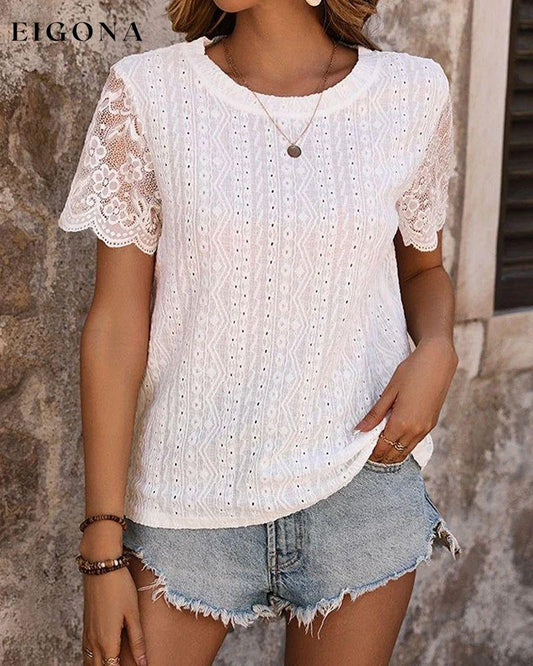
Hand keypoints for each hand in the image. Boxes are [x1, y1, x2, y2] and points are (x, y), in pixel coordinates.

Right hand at [82, 565, 146, 665]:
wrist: (101, 568)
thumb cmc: (120, 588)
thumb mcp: (133, 614)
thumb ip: (137, 640)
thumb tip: (143, 662)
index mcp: (107, 641)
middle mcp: (94, 641)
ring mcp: (87, 633)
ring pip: (89, 661)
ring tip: (111, 664)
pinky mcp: (86, 624)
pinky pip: (86, 650)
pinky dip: (92, 658)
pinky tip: (99, 657)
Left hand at [354, 338, 457, 463]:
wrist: (438, 362)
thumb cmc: (411, 372)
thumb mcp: (389, 392)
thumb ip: (375, 414)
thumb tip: (359, 430)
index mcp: (402, 422)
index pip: (383, 447)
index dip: (371, 453)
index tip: (361, 452)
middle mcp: (416, 430)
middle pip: (395, 454)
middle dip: (381, 456)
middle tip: (368, 453)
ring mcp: (426, 428)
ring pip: (406, 451)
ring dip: (393, 454)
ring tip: (379, 449)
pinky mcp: (432, 423)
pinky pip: (415, 442)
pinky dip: (404, 445)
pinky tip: (395, 439)